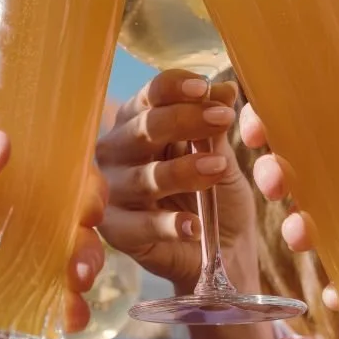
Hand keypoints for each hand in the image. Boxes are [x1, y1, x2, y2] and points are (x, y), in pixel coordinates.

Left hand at [0, 130, 106, 338]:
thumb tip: (1, 145)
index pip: (47, 168)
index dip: (78, 177)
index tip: (86, 197)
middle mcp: (7, 224)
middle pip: (68, 217)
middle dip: (88, 232)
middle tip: (81, 253)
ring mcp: (11, 269)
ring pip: (68, 260)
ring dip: (85, 269)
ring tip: (74, 286)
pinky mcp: (10, 312)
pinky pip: (53, 307)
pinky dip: (70, 310)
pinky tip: (66, 317)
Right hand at [96, 69, 256, 291]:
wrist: (224, 250)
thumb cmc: (216, 195)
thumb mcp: (222, 156)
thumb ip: (216, 128)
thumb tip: (225, 89)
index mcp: (140, 123)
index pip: (150, 97)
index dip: (174, 88)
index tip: (204, 88)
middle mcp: (118, 151)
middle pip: (143, 129)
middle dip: (184, 120)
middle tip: (222, 119)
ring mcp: (114, 191)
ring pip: (144, 177)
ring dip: (182, 171)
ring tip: (217, 167)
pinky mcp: (118, 231)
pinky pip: (140, 226)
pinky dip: (168, 225)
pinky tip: (194, 225)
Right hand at [243, 89, 338, 308]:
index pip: (320, 112)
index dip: (280, 114)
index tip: (258, 121)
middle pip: (306, 165)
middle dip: (277, 171)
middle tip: (273, 179)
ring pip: (321, 217)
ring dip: (299, 225)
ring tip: (300, 234)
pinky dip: (337, 283)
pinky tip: (333, 291)